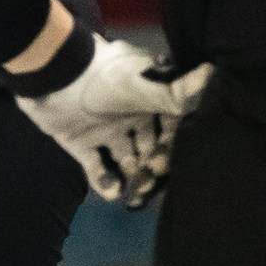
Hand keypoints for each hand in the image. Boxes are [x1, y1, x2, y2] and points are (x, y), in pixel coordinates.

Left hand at [16, 37, 212, 206]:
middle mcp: (130, 115)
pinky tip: (111, 191)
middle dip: (153, 166)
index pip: (171, 126)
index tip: (173, 161)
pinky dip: (104, 182)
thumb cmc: (103, 78)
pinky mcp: (80, 143)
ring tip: (133, 191)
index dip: (174, 145)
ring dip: (132, 177)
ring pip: (126, 160)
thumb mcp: (142, 85)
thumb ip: (177, 91)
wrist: (52, 76)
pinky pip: (97, 168)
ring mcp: (105, 130)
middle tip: (150, 179)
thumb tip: (214, 73)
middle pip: (150, 146)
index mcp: (147, 98)